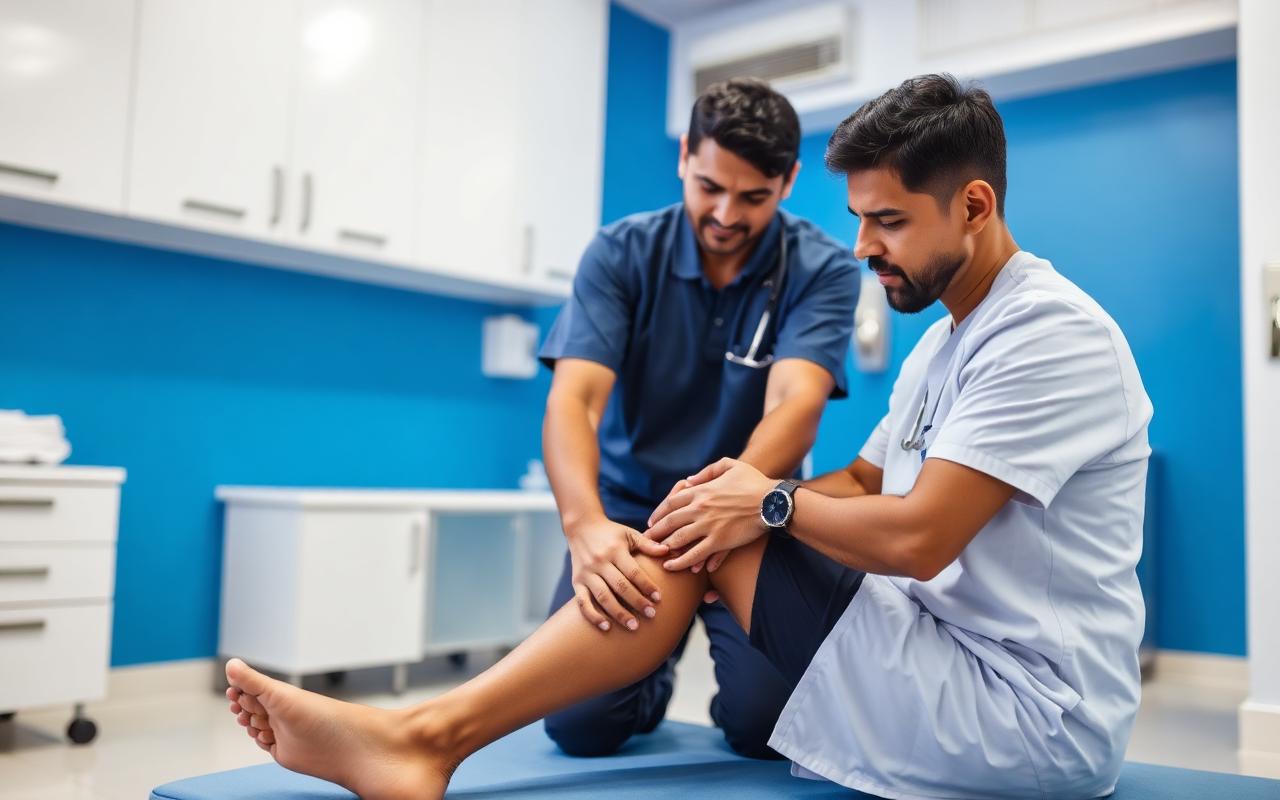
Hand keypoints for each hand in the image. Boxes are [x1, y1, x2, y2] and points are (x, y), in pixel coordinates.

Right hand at [566, 518, 669, 631]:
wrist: (581, 527)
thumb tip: (668, 550)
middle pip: (620, 586)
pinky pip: (582, 602)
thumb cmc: (610, 533)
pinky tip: (606, 627)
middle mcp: (599, 562)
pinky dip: (593, 616)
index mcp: (615, 550)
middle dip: (636, 602)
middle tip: (651, 615)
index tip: (658, 598)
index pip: (633, 571)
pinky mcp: (576, 582)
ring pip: (603, 596)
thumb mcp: (629, 534)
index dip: (646, 585)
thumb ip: (648, 544)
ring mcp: (587, 573)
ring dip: (618, 613)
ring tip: (634, 626)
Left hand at [645, 458, 775, 571]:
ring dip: (665, 548)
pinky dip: (682, 561)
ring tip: (657, 555)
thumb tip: (689, 480)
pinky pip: (696, 554)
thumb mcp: (730, 465)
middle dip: (655, 533)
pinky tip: (673, 567)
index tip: (652, 523)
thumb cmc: (754, 482)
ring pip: (679, 540)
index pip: (672, 503)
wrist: (773, 501)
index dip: (659, 514)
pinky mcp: (720, 541)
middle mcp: (701, 508)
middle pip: (670, 522)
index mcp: (701, 490)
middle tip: (646, 541)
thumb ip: (708, 471)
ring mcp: (709, 526)